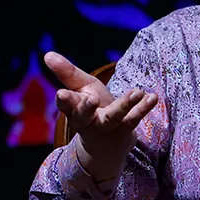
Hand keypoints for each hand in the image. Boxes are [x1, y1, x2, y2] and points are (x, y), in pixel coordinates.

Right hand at [43, 51, 158, 180]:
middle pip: (84, 115)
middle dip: (86, 107)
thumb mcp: (79, 90)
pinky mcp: (125, 130)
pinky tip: (152, 97)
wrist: (105, 145)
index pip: (66, 104)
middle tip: (91, 99)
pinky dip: (143, 109)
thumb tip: (47, 54)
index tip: (62, 94)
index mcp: (73, 110)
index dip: (64, 100)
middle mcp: (88, 120)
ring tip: (136, 92)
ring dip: (124, 105)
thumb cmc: (90, 109)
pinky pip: (134, 119)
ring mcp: (107, 126)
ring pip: (113, 117)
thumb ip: (66, 73)